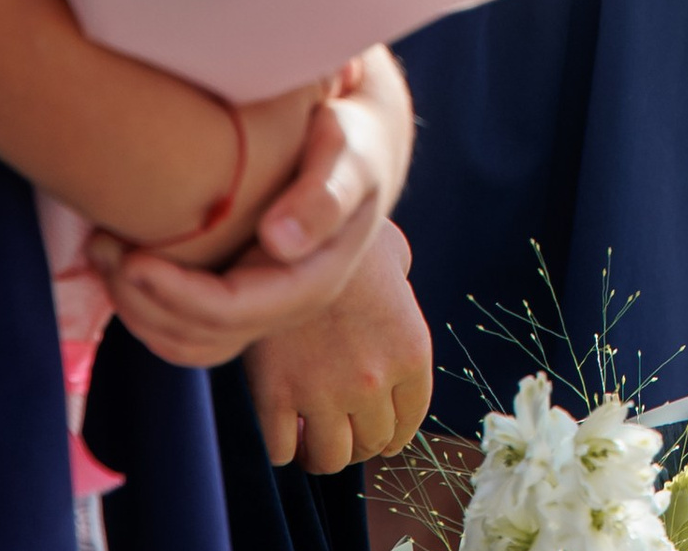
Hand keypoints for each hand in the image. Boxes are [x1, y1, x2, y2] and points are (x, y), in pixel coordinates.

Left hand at [91, 48, 414, 364]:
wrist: (358, 144)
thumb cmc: (353, 138)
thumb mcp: (352, 155)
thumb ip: (325, 194)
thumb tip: (280, 242)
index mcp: (312, 281)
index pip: (230, 312)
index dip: (174, 294)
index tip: (133, 255)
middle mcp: (284, 307)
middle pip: (197, 336)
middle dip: (141, 299)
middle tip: (101, 245)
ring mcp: (260, 307)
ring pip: (182, 342)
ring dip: (133, 308)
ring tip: (101, 251)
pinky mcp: (237, 296)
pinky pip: (180, 328)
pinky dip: (143, 306)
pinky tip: (122, 260)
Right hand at [244, 221, 432, 471]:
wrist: (295, 229)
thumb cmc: (347, 233)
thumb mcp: (396, 258)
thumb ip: (401, 292)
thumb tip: (394, 298)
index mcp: (411, 350)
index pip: (410, 420)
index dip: (394, 430)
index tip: (378, 430)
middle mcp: (374, 380)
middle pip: (371, 445)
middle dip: (358, 441)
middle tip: (342, 428)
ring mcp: (324, 392)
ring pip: (329, 459)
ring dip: (321, 452)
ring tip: (312, 435)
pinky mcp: (275, 395)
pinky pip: (282, 451)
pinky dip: (284, 447)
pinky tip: (283, 426)